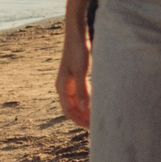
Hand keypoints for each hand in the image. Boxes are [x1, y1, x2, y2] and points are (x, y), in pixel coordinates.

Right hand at [56, 0, 91, 127]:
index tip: (92, 128)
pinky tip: (98, 102)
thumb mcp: (81, 71)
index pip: (69, 111)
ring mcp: (68, 82)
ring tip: (99, 116)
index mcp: (62, 87)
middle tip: (98, 126)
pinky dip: (87, 101)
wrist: (76, 32)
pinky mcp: (75, 76)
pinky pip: (80, 94)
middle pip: (72, 109)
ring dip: (85, 110)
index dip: (80, 121)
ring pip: (76, 102)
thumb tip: (84, 109)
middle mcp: (63, 86)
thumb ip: (82, 90)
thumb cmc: (78, 50)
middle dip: (83, 118)